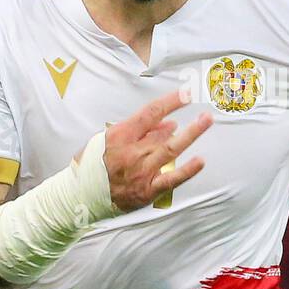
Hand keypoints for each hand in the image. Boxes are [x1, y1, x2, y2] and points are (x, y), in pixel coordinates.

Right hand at [97, 88, 211, 211]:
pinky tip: (200, 161)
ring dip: (191, 135)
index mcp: (121, 135)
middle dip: (187, 124)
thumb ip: (138, 131)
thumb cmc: (95, 164)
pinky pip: (171, 179)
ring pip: (171, 149)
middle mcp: (132, 152)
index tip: (187, 93)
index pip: (150, 113)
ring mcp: (141, 171)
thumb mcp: (108, 138)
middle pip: (164, 133)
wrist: (81, 194)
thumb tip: (167, 124)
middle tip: (207, 115)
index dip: (171, 102)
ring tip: (205, 122)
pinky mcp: (147, 190)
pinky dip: (187, 170)